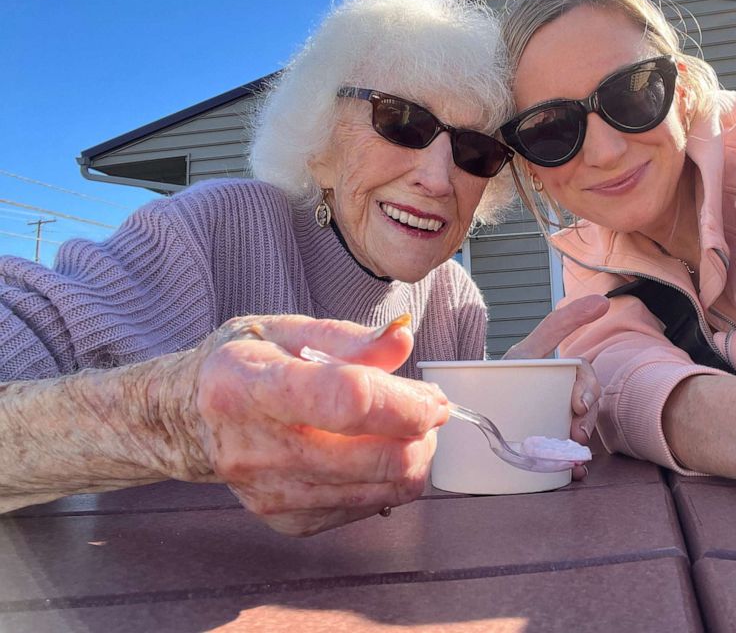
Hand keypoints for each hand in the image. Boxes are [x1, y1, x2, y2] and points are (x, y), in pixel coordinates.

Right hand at [171, 314, 447, 535]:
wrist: (188, 419)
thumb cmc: (242, 364)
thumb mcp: (285, 329)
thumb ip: (350, 338)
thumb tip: (404, 340)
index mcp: (248, 384)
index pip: (345, 402)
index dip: (404, 404)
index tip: (433, 399)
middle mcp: (254, 447)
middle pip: (374, 458)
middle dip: (421, 435)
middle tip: (424, 410)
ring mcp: (269, 492)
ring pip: (381, 489)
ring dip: (412, 459)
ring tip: (402, 428)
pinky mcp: (284, 520)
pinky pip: (365, 508)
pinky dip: (384, 482)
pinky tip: (369, 452)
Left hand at [503, 295, 608, 478]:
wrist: (465, 413)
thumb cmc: (499, 377)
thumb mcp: (527, 352)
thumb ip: (558, 324)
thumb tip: (603, 301)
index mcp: (556, 376)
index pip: (583, 376)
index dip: (589, 388)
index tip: (580, 405)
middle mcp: (556, 399)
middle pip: (585, 409)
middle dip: (587, 423)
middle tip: (575, 436)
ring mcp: (550, 423)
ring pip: (579, 435)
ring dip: (582, 449)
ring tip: (574, 459)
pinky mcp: (542, 447)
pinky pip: (565, 459)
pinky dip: (572, 466)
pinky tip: (572, 473)